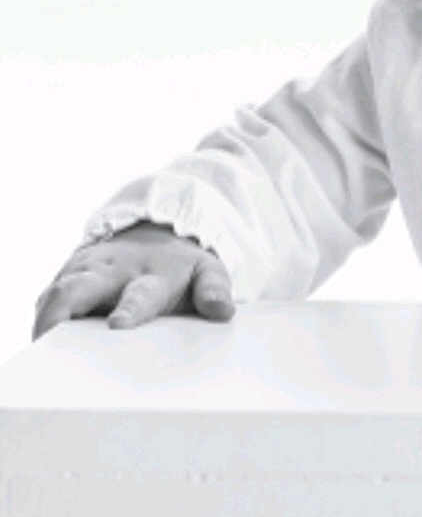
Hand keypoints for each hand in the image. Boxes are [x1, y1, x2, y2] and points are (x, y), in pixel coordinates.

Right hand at [32, 221, 234, 340]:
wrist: (160, 232)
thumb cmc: (182, 267)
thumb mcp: (207, 272)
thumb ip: (214, 290)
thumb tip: (222, 311)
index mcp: (153, 274)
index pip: (141, 293)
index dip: (130, 309)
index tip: (118, 324)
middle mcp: (114, 271)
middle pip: (82, 286)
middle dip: (65, 309)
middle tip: (52, 335)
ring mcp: (87, 273)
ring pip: (58, 291)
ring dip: (47, 316)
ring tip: (41, 346)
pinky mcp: (68, 279)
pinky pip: (48, 297)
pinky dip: (42, 317)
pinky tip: (42, 341)